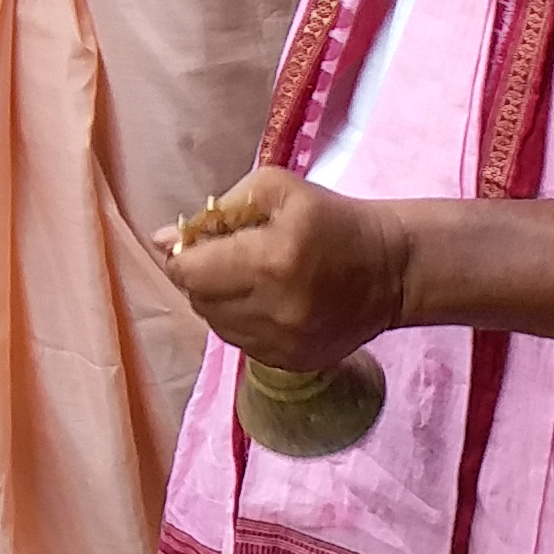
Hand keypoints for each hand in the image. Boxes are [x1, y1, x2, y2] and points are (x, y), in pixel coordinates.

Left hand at [150, 166, 413, 372]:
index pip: (189, 271)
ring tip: (247, 278)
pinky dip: (240, 321)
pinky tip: (264, 301)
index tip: (198, 242)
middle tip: (225, 257)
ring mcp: (284, 345)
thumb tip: (163, 239)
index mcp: (271, 260)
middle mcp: (275, 310)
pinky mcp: (291, 364)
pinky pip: (240, 343)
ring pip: (215, 324)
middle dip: (200, 276)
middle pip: (198, 299)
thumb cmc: (329, 219)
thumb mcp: (276, 189)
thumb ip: (217, 209)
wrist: (390, 270)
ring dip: (218, 300)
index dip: (183, 255)